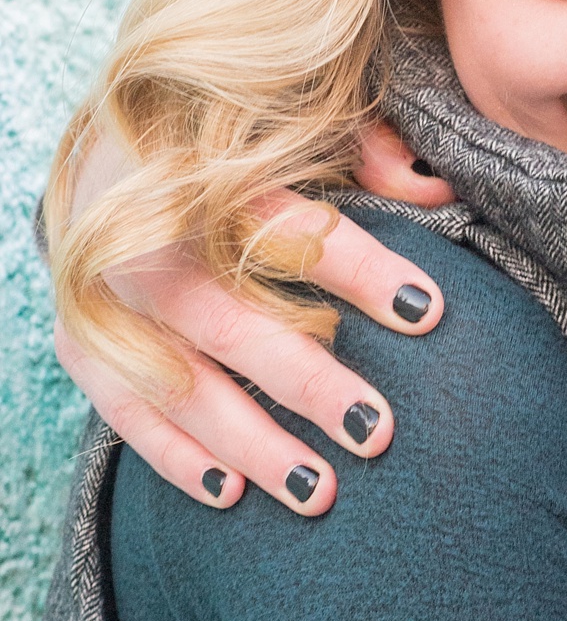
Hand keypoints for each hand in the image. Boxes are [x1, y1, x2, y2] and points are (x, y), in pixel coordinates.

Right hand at [53, 124, 453, 511]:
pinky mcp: (78, 345)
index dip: (360, 269)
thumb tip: (435, 191)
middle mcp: (142, 240)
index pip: (290, 227)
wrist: (105, 158)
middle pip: (230, 321)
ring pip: (178, 383)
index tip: (428, 312)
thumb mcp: (299, 125)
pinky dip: (176, 456)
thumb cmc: (232, 150)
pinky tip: (233, 494)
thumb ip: (365, 151)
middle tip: (376, 430)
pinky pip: (125, 412)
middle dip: (305, 382)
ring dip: (250, 442)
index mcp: (200, 173)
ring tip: (322, 492)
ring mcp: (103, 301)